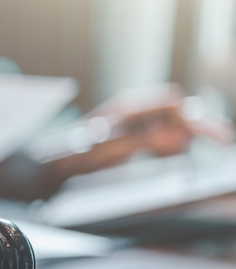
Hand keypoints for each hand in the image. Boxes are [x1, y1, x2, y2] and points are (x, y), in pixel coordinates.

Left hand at [47, 84, 232, 181]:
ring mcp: (131, 122)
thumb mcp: (111, 149)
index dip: (197, 120)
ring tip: (170, 156)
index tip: (217, 138)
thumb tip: (178, 135)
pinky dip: (168, 146)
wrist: (51, 164)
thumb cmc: (77, 155)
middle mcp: (132, 110)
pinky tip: (164, 156)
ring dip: (180, 138)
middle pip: (176, 111)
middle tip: (218, 143)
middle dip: (195, 127)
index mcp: (129, 107)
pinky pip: (159, 136)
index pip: (173, 104)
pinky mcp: (130, 135)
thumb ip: (145, 140)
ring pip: (171, 124)